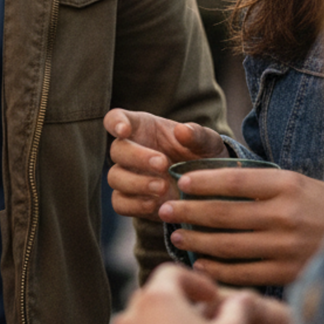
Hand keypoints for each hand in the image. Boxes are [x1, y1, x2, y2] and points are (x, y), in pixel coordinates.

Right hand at [104, 108, 225, 219]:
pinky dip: (135, 205)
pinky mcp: (131, 201)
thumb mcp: (207, 143)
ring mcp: (128, 176)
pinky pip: (120, 203)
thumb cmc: (202, 157)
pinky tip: (156, 205)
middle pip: (117, 150)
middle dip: (137, 157)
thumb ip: (197, 135)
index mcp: (142, 128)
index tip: (124, 130)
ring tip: (163, 187)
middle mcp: (130, 151)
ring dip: (137, 183)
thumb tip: (182, 131)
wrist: (208, 190)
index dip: (115, 123)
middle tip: (163, 164)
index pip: (116, 118)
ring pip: (115, 177)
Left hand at [161, 170, 323, 286]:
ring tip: (176, 235)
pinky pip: (245, 272)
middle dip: (188, 211)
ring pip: (229, 244)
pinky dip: (219, 269)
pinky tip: (200, 263)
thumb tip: (211, 180)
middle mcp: (285, 214)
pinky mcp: (289, 273)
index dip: (202, 182)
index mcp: (286, 184)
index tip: (180, 182)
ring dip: (197, 241)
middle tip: (163, 209)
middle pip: (223, 213)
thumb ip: (260, 183)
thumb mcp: (298, 183)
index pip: (232, 180)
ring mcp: (287, 246)